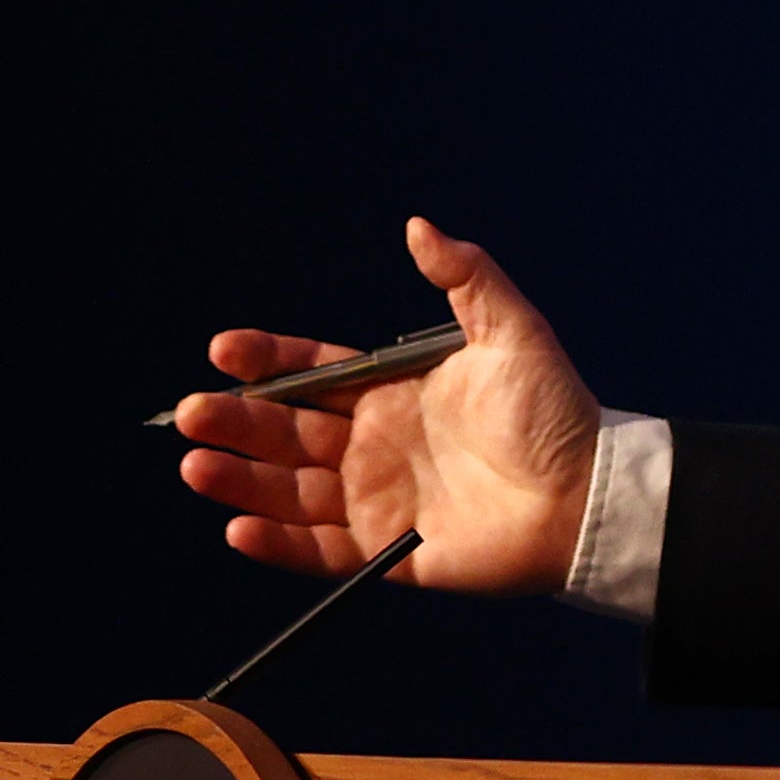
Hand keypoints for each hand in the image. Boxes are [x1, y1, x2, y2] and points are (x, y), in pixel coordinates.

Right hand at [176, 216, 601, 591]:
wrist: (588, 494)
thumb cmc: (555, 413)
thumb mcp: (513, 334)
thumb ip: (467, 279)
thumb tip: (418, 226)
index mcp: (394, 392)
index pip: (314, 373)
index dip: (269, 361)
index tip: (225, 350)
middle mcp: (374, 445)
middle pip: (287, 432)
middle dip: (237, 421)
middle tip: (191, 412)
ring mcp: (376, 499)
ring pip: (290, 490)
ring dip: (240, 479)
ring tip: (195, 465)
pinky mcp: (387, 553)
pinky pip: (320, 551)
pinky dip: (277, 544)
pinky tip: (238, 528)